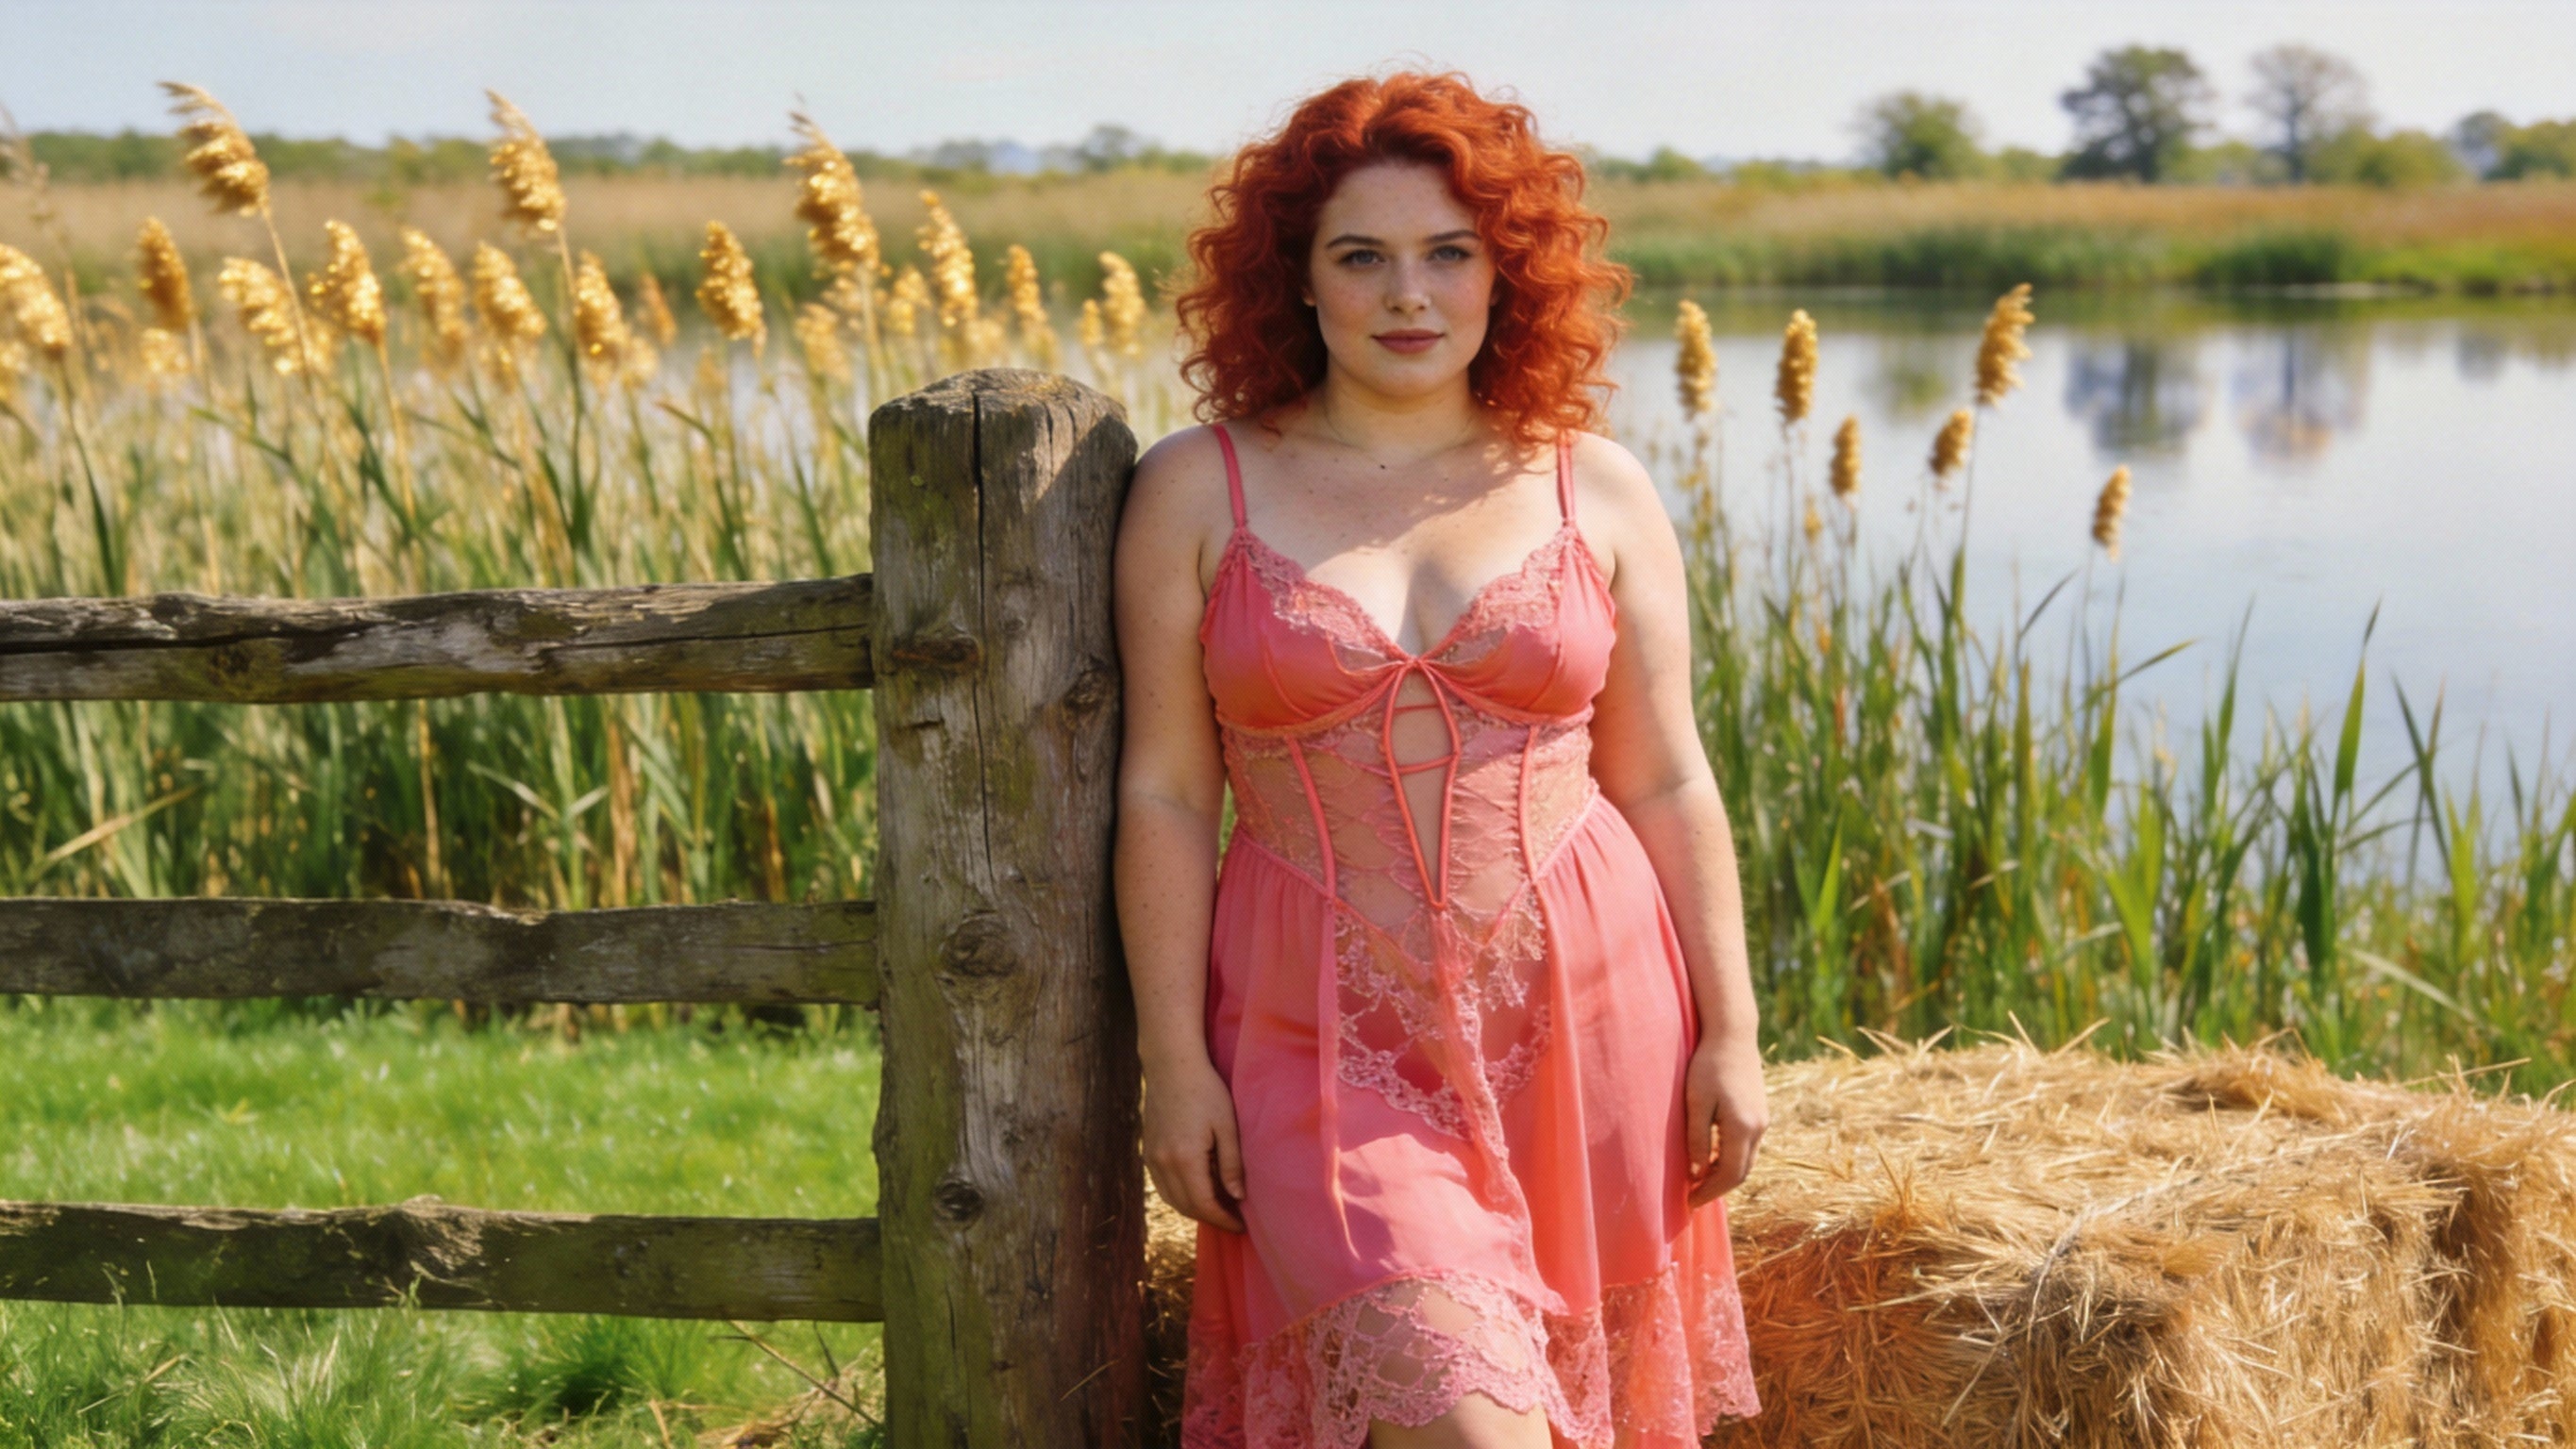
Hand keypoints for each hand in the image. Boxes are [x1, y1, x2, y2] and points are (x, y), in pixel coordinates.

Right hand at [1143, 1050, 1247, 1231]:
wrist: (1171, 1065)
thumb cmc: (1205, 1090)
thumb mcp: (1227, 1126)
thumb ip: (1231, 1164)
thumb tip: (1237, 1197)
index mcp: (1185, 1159)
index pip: (1204, 1204)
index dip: (1223, 1220)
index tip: (1241, 1226)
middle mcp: (1163, 1163)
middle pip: (1186, 1207)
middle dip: (1211, 1218)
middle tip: (1233, 1219)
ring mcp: (1151, 1158)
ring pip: (1172, 1199)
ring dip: (1195, 1209)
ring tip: (1219, 1207)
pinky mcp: (1148, 1151)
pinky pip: (1163, 1186)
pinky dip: (1180, 1195)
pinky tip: (1198, 1188)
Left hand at [1684, 1031, 1765, 1206]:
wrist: (1733, 1035)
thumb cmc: (1708, 1065)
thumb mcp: (1696, 1102)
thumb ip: (1698, 1140)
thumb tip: (1697, 1174)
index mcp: (1742, 1128)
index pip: (1730, 1175)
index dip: (1710, 1193)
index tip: (1689, 1203)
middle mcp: (1758, 1128)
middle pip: (1741, 1172)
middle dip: (1718, 1188)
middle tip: (1693, 1196)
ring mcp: (1763, 1120)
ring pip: (1747, 1160)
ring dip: (1725, 1174)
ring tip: (1700, 1180)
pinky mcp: (1760, 1111)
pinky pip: (1748, 1146)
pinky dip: (1732, 1158)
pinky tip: (1713, 1157)